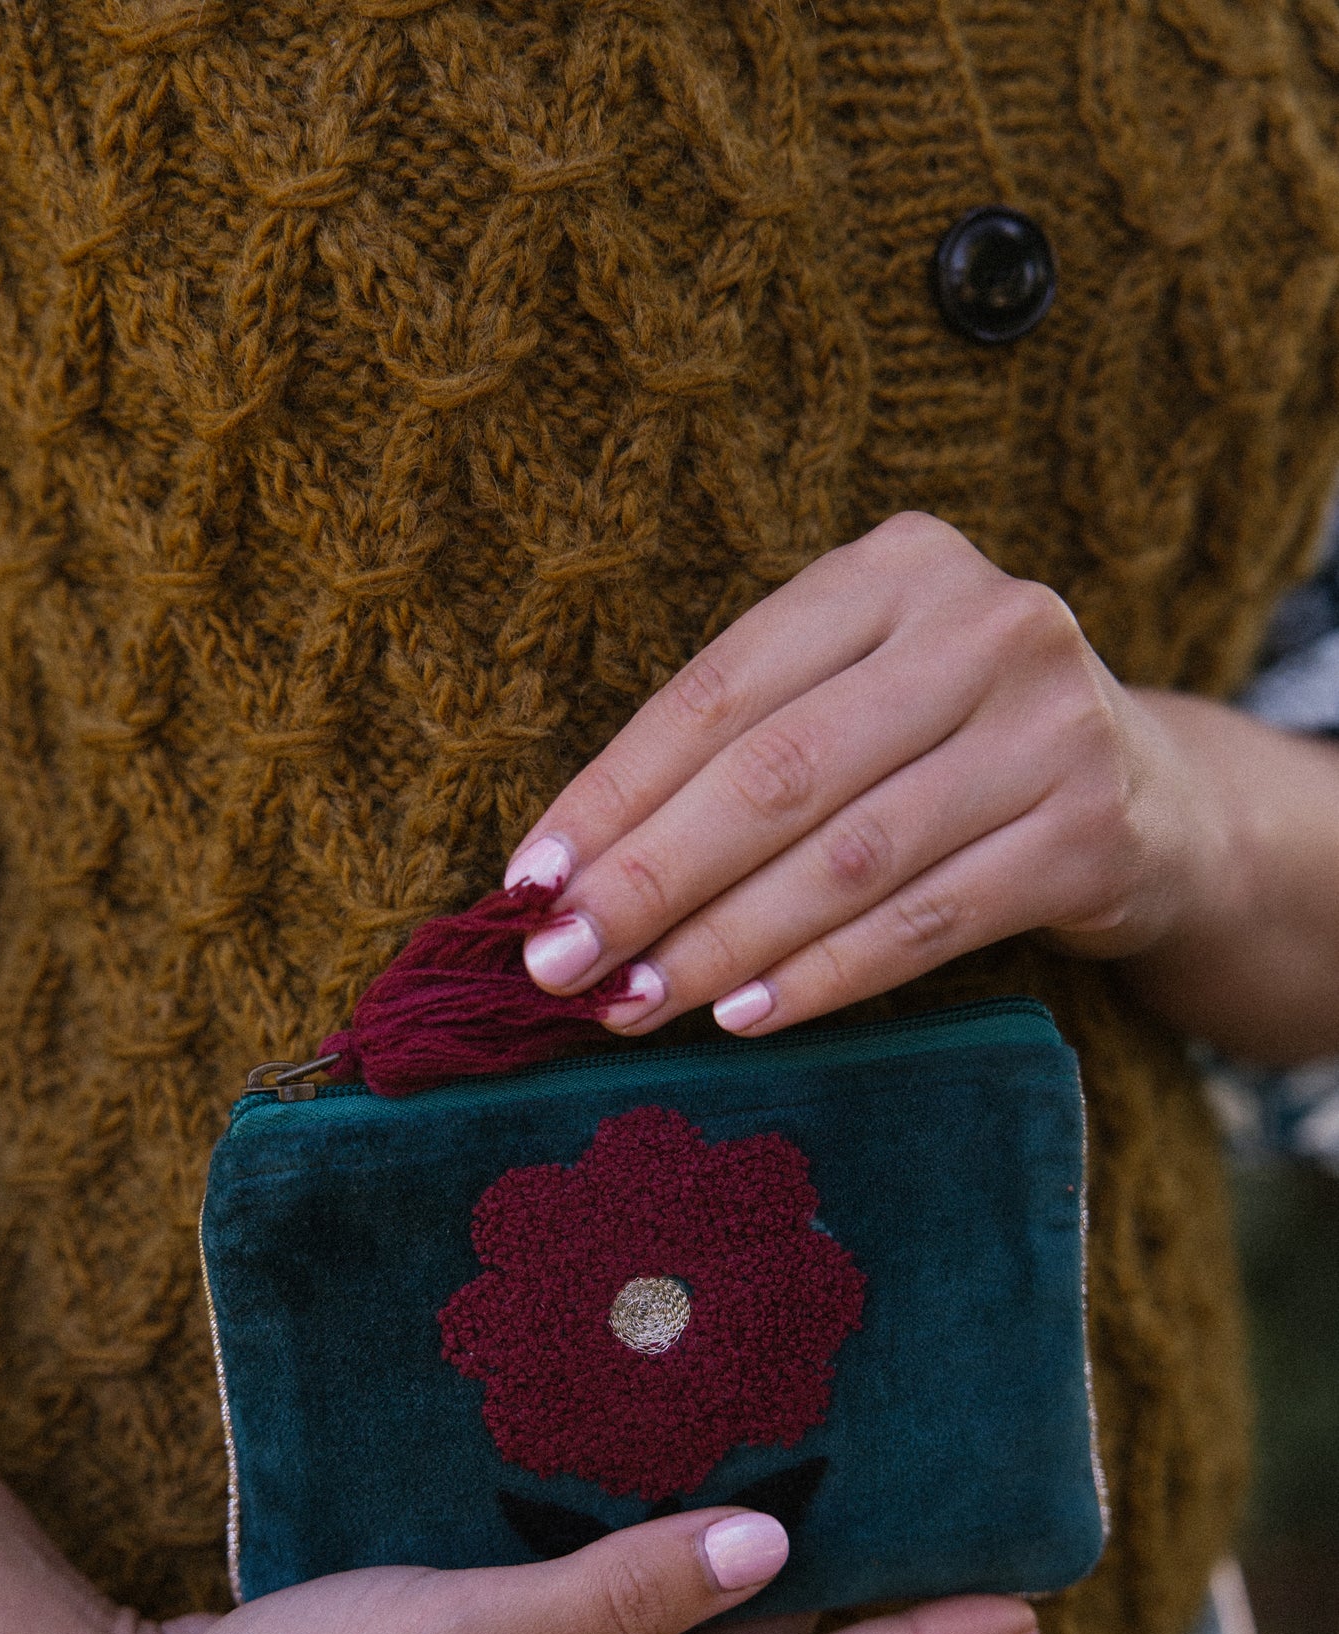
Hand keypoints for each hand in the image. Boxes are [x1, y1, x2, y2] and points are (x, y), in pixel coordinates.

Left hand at [504, 512, 1236, 1036]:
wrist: (1156, 802)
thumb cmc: (951, 753)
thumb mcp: (858, 704)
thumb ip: (739, 759)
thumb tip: (565, 878)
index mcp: (895, 567)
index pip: (721, 690)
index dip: (614, 792)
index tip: (528, 881)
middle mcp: (984, 625)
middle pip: (777, 774)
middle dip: (649, 880)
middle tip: (557, 964)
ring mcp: (1052, 726)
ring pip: (846, 857)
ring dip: (721, 943)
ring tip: (631, 1003)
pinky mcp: (1092, 832)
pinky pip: (924, 922)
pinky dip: (822, 977)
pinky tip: (742, 1015)